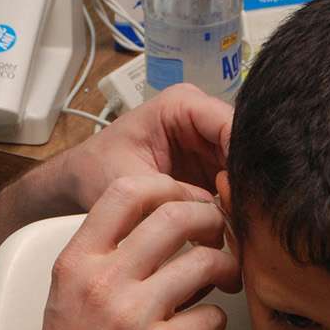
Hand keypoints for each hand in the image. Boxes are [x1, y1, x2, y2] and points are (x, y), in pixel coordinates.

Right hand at [7, 174, 240, 329]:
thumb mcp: (67, 298)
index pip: (127, 190)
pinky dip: (217, 320)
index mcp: (76, 263)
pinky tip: (203, 328)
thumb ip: (104, 260)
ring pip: (204, 263)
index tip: (187, 200)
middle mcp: (102, 283)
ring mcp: (134, 318)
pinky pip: (213, 316)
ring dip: (225, 268)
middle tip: (221, 233)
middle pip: (176, 216)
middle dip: (211, 219)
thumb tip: (160, 229)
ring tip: (225, 279)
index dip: (169, 187)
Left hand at [56, 84, 232, 211]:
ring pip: (246, 167)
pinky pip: (237, 183)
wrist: (83, 180)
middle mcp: (202, 117)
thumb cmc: (98, 169)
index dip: (244, 158)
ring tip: (237, 224)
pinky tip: (231, 225)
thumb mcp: (131, 180)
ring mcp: (209, 142)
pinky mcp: (212, 166)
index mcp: (182, 103)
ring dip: (244, 196)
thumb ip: (172, 191)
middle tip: (244, 216)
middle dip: (247, 181)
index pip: (231, 124)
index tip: (241, 193)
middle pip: (246, 146)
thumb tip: (217, 211)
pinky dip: (236, 204)